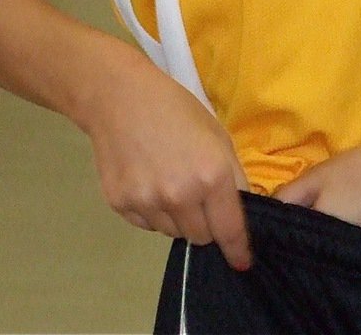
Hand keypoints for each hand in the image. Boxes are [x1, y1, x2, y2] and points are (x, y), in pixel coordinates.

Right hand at [79, 46, 251, 269]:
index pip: (230, 230)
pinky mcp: (122, 206)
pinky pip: (147, 224)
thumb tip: (241, 210)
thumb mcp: (216, 134)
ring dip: (177, 217)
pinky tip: (146, 180)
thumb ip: (232, 175)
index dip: (237, 249)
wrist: (120, 98)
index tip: (241, 262)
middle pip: (201, 237)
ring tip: (167, 180)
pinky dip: (152, 212)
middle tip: (196, 195)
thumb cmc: (175, 108)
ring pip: (173, 233)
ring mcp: (148, 203)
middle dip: (205, 223)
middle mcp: (181, 195)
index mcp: (211, 175)